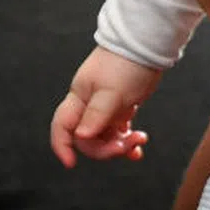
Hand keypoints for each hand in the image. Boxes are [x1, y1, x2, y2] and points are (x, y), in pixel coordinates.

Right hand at [50, 46, 160, 167]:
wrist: (147, 45)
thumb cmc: (127, 64)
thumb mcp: (112, 91)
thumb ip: (96, 115)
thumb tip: (81, 136)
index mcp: (80, 98)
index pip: (62, 126)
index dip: (62, 145)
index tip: (71, 163)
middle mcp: (89, 105)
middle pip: (87, 138)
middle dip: (105, 148)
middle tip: (127, 145)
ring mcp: (105, 107)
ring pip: (105, 137)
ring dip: (120, 145)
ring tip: (139, 140)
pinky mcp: (121, 107)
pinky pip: (119, 131)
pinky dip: (127, 140)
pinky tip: (138, 145)